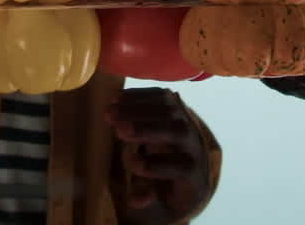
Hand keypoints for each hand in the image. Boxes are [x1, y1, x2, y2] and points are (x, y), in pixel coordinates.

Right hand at [107, 87, 210, 223]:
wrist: (184, 171)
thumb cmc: (168, 193)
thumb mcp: (160, 208)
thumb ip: (149, 204)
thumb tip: (136, 199)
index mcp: (194, 174)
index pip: (183, 166)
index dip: (159, 165)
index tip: (133, 164)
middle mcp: (194, 145)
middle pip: (178, 132)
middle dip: (149, 130)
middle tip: (121, 130)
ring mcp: (186, 122)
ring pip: (168, 109)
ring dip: (138, 109)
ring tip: (110, 113)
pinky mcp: (176, 107)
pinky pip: (161, 96)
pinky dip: (140, 96)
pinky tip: (117, 98)